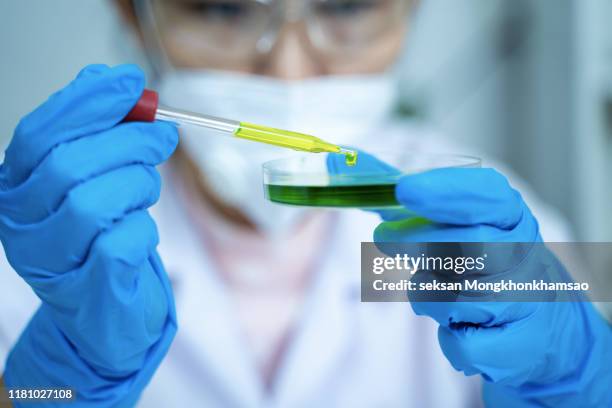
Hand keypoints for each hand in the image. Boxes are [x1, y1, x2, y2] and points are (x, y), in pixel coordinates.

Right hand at [0, 64, 177, 405]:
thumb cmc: (101, 236)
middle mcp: (22, 224)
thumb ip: (99, 132)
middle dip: (128, 142)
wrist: (103, 313)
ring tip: (147, 191)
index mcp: (17, 188)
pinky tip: (140, 232)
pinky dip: (144, 228)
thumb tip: (117, 83)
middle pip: (69, 164)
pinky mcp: (87, 288)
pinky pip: (122, 242)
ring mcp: (49, 260)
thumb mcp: (95, 178)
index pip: (40, 133)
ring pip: (96, 202)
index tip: (131, 82)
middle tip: (163, 138)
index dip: (87, 103)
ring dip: (139, 186)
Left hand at [375, 167, 611, 406]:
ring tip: (438, 290)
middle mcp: (524, 255)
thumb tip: (343, 165)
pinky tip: (462, 328)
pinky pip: (462, 343)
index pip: (488, 196)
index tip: (404, 189)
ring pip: (455, 298)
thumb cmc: (483, 267)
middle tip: (384, 236)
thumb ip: (404, 200)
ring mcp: (526, 302)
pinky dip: (450, 338)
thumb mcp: (455, 226)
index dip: (446, 191)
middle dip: (417, 242)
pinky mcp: (520, 346)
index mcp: (510, 217)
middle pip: (467, 245)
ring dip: (429, 295)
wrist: (538, 326)